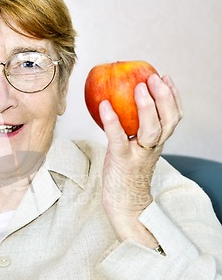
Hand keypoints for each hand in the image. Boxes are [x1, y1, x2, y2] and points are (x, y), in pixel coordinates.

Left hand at [99, 73, 181, 243]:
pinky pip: (118, 138)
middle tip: (153, 77)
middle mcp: (153, 147)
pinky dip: (112, 121)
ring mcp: (138, 155)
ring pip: (151, 130)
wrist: (124, 202)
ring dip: (147, 107)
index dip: (172, 96)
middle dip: (164, 97)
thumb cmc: (125, 171)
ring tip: (138, 87)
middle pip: (168, 121)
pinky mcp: (121, 161)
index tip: (165, 77)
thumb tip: (120, 101)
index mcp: (158, 142)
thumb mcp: (135, 147)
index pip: (173, 117)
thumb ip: (134, 129)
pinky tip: (104, 105)